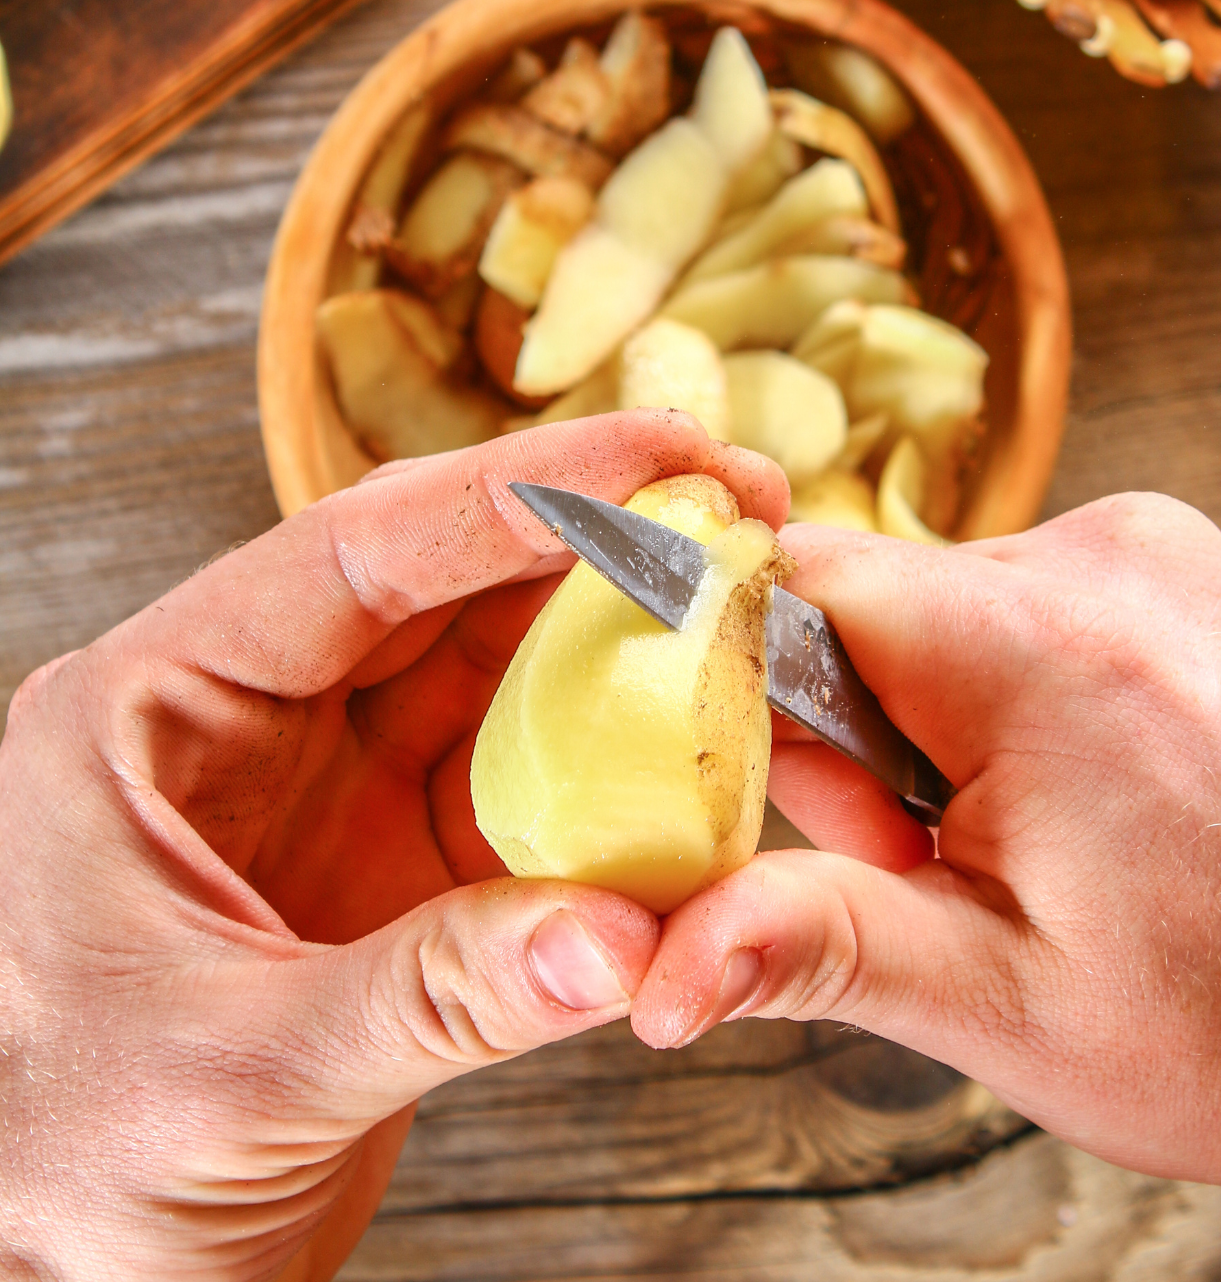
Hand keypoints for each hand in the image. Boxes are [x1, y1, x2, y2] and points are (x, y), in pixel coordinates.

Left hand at [0, 411, 784, 1281]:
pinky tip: (693, 739)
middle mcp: (241, 720)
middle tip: (730, 493)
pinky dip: (610, 764)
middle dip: (586, 530)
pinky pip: (521, 781)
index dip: (505, 496)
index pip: (343, 558)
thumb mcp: (244, 1076)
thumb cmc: (71, 1172)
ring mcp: (323, 786)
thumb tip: (624, 939)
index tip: (647, 460)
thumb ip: (438, 995)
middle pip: (434, 583)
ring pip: (491, 667)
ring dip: (612, 632)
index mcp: (147, 710)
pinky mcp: (390, 862)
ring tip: (736, 591)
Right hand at [634, 494, 1220, 1281]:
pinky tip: (1095, 804)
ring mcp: (1168, 556)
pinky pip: (1038, 604)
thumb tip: (657, 965)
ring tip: (1043, 848)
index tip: (783, 802)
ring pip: (950, 607)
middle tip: (937, 864)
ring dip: (941, 721)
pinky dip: (1018, 695)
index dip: (742, 689)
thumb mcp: (1006, 1001)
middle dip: (859, 733)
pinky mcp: (1198, 578)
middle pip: (870, 600)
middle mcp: (1111, 557)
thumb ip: (812, 942)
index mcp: (1039, 640)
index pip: (789, 578)